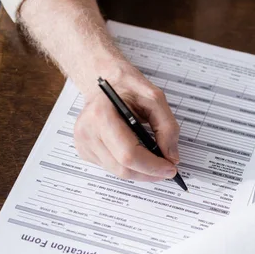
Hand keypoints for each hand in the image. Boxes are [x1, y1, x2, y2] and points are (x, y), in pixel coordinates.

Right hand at [74, 62, 180, 181]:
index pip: (128, 154)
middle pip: (123, 168)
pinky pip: (111, 167)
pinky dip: (128, 166)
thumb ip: (167, 127)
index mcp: (101, 115)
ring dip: (140, 172)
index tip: (170, 168)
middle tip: (167, 169)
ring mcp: (83, 142)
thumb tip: (171, 156)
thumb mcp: (154, 98)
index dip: (152, 166)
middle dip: (149, 173)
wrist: (103, 80)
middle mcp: (87, 131)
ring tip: (155, 163)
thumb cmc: (126, 86)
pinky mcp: (84, 150)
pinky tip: (137, 155)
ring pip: (117, 172)